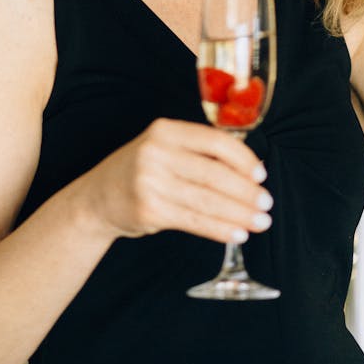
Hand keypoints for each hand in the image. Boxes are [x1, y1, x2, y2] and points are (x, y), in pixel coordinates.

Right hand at [76, 118, 271, 245]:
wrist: (98, 197)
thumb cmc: (142, 170)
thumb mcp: (164, 147)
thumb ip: (200, 151)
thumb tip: (251, 168)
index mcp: (165, 130)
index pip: (214, 141)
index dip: (243, 160)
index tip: (261, 175)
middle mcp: (156, 153)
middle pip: (214, 174)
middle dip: (246, 192)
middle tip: (266, 204)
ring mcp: (150, 182)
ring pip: (207, 200)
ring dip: (239, 214)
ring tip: (259, 222)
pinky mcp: (149, 210)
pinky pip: (194, 221)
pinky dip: (219, 229)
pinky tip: (236, 233)